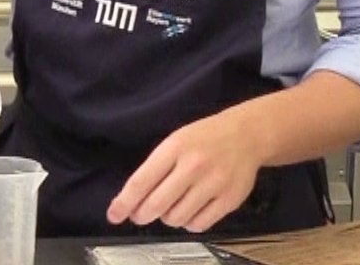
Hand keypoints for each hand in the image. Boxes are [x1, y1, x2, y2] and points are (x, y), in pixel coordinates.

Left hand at [107, 111, 262, 232]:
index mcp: (174, 148)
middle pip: (157, 204)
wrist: (245, 136)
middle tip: (140, 215)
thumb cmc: (203, 139)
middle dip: (142, 215)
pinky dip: (189, 223)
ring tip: (172, 206)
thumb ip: (154, 169)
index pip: (141, 181)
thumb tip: (132, 200)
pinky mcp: (230, 200)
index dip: (124, 202)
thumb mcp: (174, 142)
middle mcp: (193, 166)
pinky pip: (199, 224)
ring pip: (177, 218)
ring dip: (168, 218)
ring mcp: (214, 183)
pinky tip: (190, 211)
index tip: (114, 215)